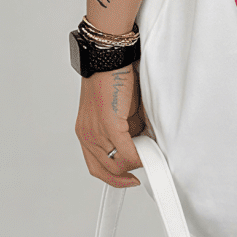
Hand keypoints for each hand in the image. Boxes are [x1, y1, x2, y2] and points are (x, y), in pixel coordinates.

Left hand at [76, 63, 148, 186]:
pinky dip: (139, 157)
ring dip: (136, 164)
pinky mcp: (109, 125)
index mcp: (86, 133)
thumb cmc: (114, 79)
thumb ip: (129, 133)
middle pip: (107, 171)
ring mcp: (96, 132)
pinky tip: (148, 154)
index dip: (115, 177)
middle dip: (129, 173)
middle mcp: (87, 135)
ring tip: (149, 157)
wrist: (109, 58)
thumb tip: (143, 147)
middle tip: (145, 167)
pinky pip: (126, 153)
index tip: (130, 178)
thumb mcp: (121, 114)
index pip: (97, 167)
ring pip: (117, 165)